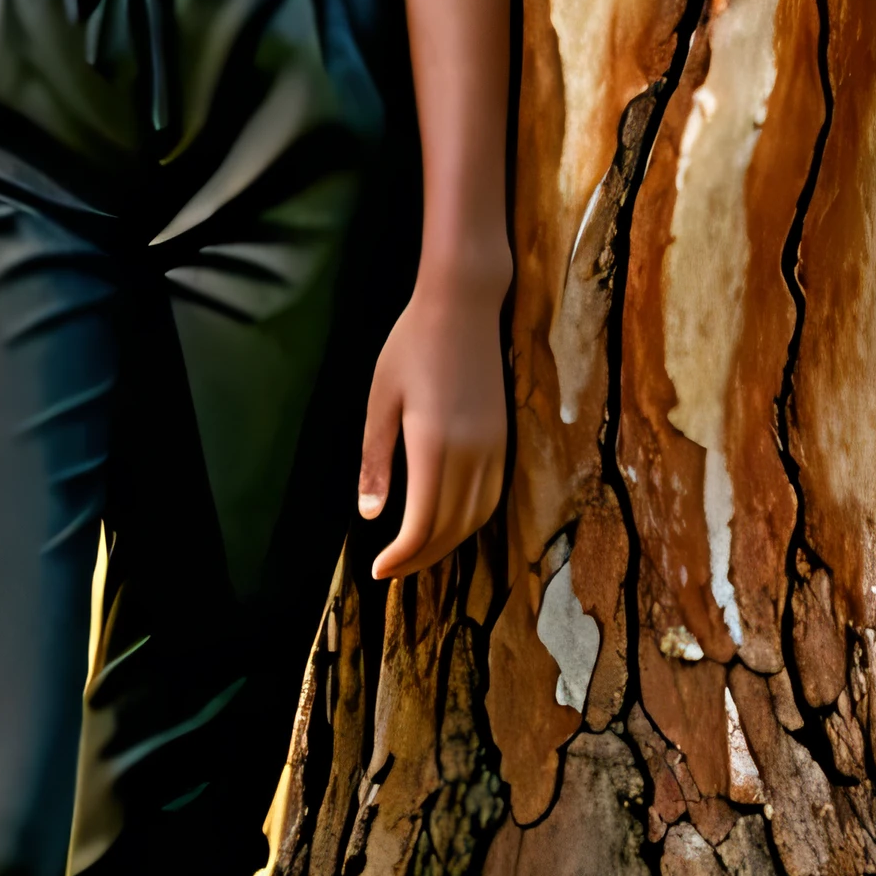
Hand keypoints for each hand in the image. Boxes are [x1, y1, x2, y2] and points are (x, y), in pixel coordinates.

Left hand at [359, 268, 508, 579]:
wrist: (463, 305)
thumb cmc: (411, 345)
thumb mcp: (380, 401)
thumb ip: (377, 461)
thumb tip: (371, 516)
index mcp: (434, 446)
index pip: (423, 524)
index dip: (401, 556)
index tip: (377, 570)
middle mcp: (471, 454)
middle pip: (451, 530)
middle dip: (420, 559)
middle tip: (391, 570)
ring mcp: (493, 448)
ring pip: (476, 518)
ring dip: (447, 544)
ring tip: (416, 554)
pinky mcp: (504, 439)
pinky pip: (491, 497)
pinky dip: (469, 521)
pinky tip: (448, 523)